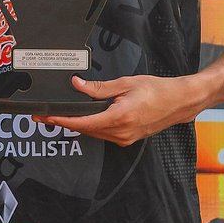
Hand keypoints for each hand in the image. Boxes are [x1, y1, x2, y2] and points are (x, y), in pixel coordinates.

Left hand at [39, 75, 200, 146]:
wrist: (179, 102)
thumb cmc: (157, 90)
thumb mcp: (125, 83)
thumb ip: (99, 88)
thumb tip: (77, 85)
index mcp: (120, 117)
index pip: (83, 122)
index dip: (62, 120)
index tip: (46, 116)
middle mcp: (121, 132)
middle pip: (85, 129)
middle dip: (64, 122)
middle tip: (44, 115)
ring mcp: (124, 138)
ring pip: (93, 133)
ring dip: (76, 125)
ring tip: (59, 116)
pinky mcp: (127, 139)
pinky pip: (103, 134)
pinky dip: (91, 127)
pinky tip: (82, 119)